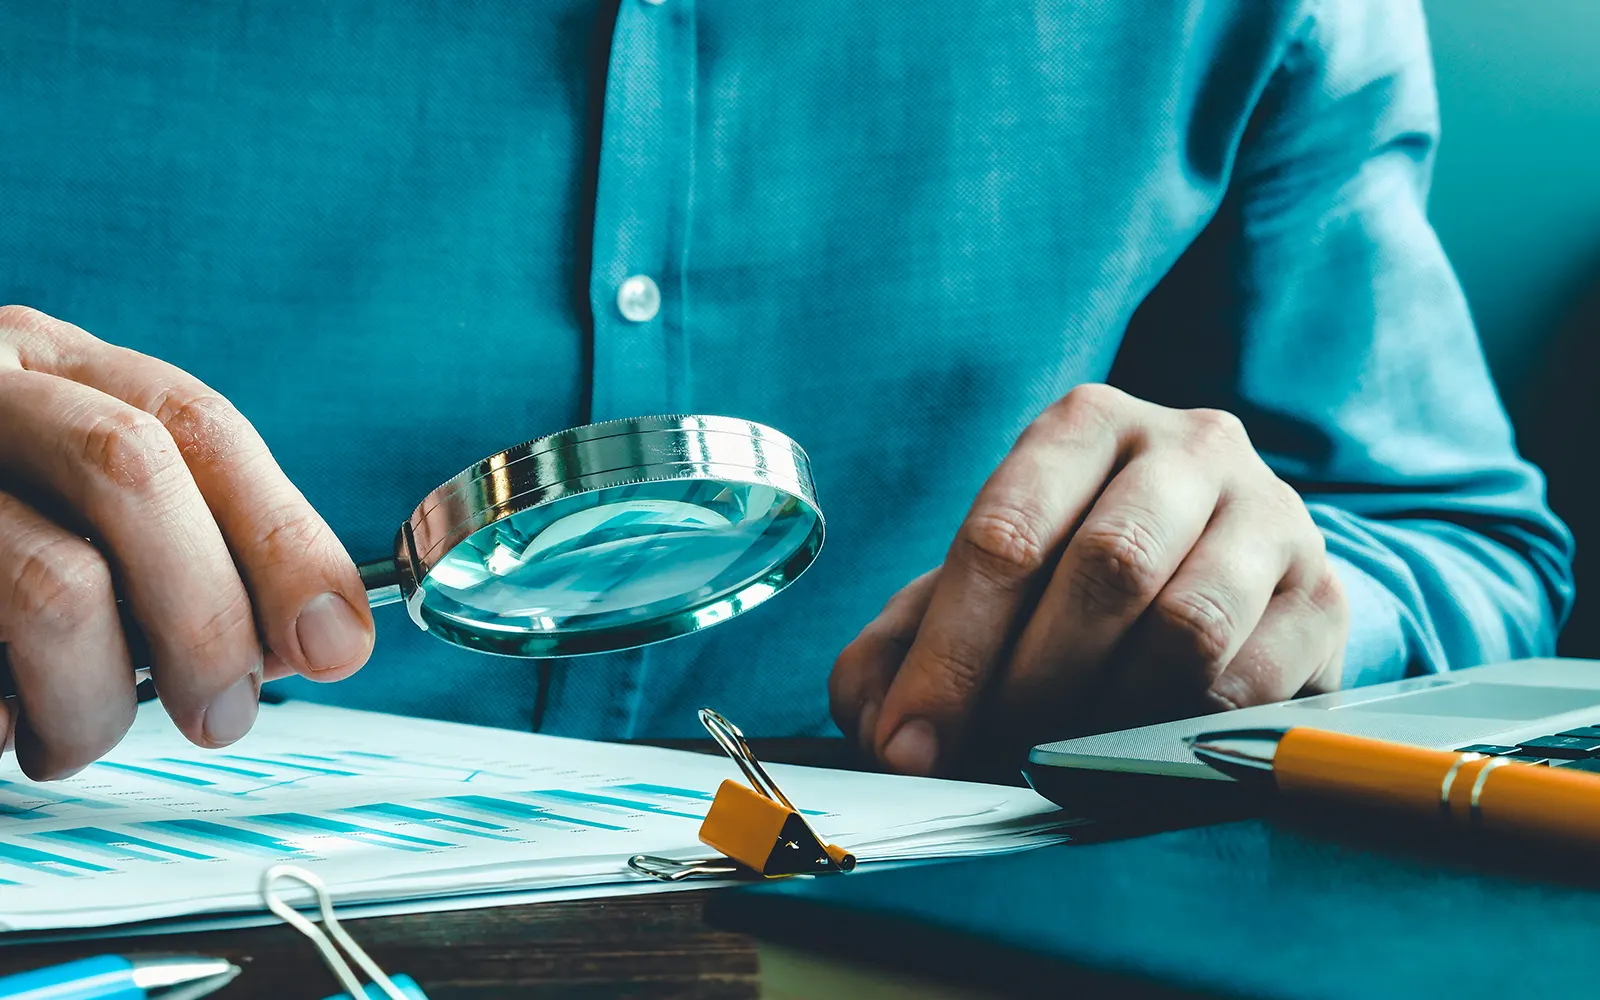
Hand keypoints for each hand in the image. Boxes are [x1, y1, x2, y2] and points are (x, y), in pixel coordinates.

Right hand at [0, 306, 373, 778]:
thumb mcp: (77, 502)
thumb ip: (190, 542)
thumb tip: (319, 632)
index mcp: (50, 367)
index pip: (197, 427)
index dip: (284, 539)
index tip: (337, 640)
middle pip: (131, 473)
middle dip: (207, 616)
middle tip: (222, 713)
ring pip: (49, 585)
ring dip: (95, 701)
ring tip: (72, 736)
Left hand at [830, 384, 1348, 775]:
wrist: (1223, 557)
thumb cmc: (1074, 573)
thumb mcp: (982, 585)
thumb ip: (908, 643)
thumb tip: (884, 731)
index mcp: (1085, 424)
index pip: (1008, 531)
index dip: (951, 651)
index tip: (912, 740)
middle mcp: (1189, 447)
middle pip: (1108, 568)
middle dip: (1029, 684)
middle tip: (986, 754)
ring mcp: (1271, 516)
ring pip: (1189, 626)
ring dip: (1105, 716)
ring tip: (1057, 757)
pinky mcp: (1321, 596)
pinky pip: (1254, 682)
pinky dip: (1178, 733)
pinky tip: (1133, 752)